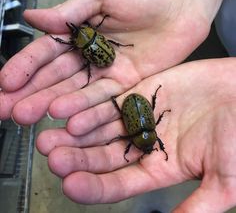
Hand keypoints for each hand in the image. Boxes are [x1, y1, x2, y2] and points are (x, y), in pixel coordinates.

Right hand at [0, 0, 208, 122]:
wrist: (183, 3)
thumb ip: (69, 10)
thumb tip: (30, 17)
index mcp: (78, 31)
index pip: (45, 52)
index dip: (24, 67)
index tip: (4, 84)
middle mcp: (89, 54)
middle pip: (54, 77)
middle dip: (29, 92)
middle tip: (5, 110)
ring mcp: (107, 71)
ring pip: (74, 91)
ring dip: (50, 104)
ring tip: (26, 116)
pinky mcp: (127, 83)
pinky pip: (103, 98)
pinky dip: (84, 108)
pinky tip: (65, 119)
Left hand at [37, 58, 235, 211]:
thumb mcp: (224, 180)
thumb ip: (196, 206)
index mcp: (160, 167)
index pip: (120, 182)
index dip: (96, 185)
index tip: (71, 185)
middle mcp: (145, 142)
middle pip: (104, 154)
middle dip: (77, 157)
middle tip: (52, 156)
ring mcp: (142, 115)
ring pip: (103, 126)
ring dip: (77, 131)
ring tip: (52, 135)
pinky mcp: (142, 90)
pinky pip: (113, 99)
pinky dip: (93, 106)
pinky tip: (72, 111)